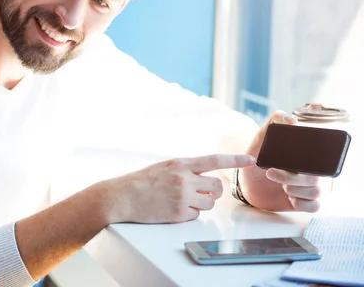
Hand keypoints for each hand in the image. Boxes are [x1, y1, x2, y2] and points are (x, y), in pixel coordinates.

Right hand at [102, 154, 255, 223]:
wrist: (123, 196)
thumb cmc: (142, 181)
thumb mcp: (164, 167)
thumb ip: (185, 169)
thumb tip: (206, 176)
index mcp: (180, 164)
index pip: (214, 160)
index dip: (235, 159)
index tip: (251, 159)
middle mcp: (184, 179)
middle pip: (217, 186)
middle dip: (213, 191)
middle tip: (202, 192)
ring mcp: (182, 197)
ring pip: (209, 203)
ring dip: (201, 203)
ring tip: (182, 200)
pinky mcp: (179, 214)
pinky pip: (197, 215)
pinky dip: (189, 214)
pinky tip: (173, 209)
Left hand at [240, 111, 321, 211]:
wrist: (244, 179)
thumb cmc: (256, 156)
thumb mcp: (262, 137)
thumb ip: (274, 122)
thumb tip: (292, 120)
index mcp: (302, 156)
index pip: (319, 158)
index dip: (310, 160)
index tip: (290, 160)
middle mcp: (306, 171)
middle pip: (315, 177)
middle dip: (293, 178)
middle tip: (271, 173)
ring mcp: (304, 187)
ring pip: (316, 192)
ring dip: (297, 190)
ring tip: (281, 187)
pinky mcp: (300, 201)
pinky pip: (314, 206)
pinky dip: (304, 204)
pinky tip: (291, 200)